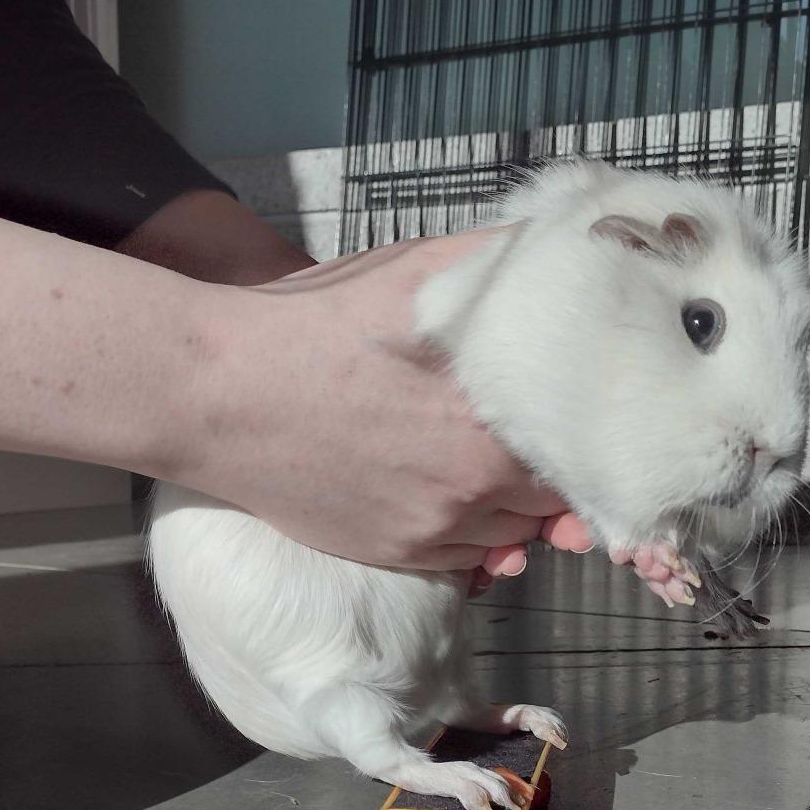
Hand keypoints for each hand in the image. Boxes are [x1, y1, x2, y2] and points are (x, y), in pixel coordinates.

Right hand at [178, 228, 570, 568]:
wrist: (221, 392)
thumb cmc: (317, 325)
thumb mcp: (413, 272)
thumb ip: (498, 263)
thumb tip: (563, 248)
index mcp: (494, 424)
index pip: (584, 454)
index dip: (588, 439)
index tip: (581, 423)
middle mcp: (474, 491)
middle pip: (553, 502)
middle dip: (555, 475)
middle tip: (537, 442)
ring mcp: (432, 532)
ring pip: (512, 536)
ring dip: (515, 509)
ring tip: (491, 466)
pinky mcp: (394, 554)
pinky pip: (466, 561)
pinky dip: (476, 537)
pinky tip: (453, 496)